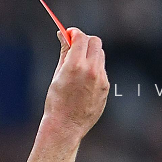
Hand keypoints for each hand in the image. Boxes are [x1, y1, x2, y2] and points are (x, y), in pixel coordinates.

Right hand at [43, 27, 108, 141]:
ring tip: (78, 68)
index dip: (75, 33)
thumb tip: (63, 34)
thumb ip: (64, 53)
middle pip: (95, 42)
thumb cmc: (56, 103)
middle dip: (85, 41)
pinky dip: (94, 70)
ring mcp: (101, 79)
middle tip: (76, 47)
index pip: (81, 37)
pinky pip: (102, 71)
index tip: (70, 34)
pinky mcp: (105, 87)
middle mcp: (91, 70)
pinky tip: (83, 83)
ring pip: (100, 55)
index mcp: (75, 65)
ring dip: (90, 55)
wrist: (65, 127)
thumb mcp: (57, 76)